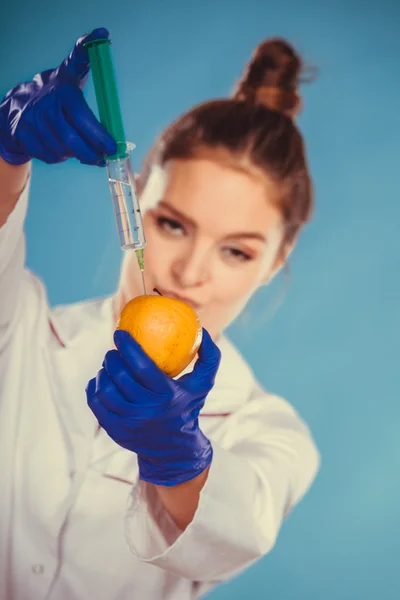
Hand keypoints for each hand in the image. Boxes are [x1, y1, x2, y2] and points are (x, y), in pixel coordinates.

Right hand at [0, 28, 116, 165]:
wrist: (18, 104)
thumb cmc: (55, 91)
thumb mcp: (70, 71)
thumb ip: (86, 57)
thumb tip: (102, 32)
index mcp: (62, 91)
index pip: (81, 116)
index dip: (98, 134)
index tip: (112, 148)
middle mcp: (45, 107)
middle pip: (72, 140)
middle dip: (91, 153)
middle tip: (103, 158)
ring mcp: (33, 123)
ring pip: (62, 150)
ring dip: (76, 154)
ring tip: (82, 148)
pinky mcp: (24, 138)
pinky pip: (50, 156)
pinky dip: (60, 156)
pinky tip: (62, 147)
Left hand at [86, 328, 220, 485]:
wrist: (174, 451)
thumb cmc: (187, 407)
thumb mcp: (203, 385)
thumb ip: (209, 357)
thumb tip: (204, 331)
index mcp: (167, 395)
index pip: (142, 365)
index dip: (128, 346)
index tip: (120, 333)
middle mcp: (147, 410)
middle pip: (120, 376)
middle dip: (112, 357)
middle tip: (113, 351)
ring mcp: (129, 423)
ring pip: (105, 390)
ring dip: (103, 372)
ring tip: (108, 365)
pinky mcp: (115, 432)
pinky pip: (96, 404)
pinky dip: (94, 388)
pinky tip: (99, 380)